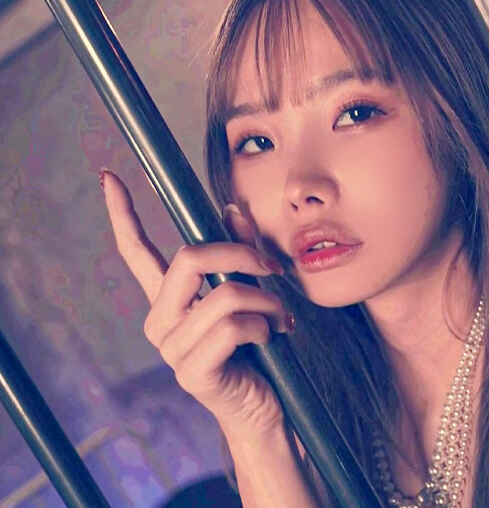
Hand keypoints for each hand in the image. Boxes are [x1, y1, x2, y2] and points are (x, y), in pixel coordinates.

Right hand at [101, 168, 289, 434]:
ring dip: (268, 302)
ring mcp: (172, 349)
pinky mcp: (191, 372)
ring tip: (282, 318)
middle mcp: (161, 322)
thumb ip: (241, 253)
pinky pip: (233, 328)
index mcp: (170, 300)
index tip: (109, 179)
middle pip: (189, 259)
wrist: (267, 406)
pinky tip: (273, 340)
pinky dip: (265, 327)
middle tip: (274, 269)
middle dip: (242, 255)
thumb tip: (232, 208)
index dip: (123, 215)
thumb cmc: (259, 349)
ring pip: (224, 295)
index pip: (138, 253)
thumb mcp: (253, 293)